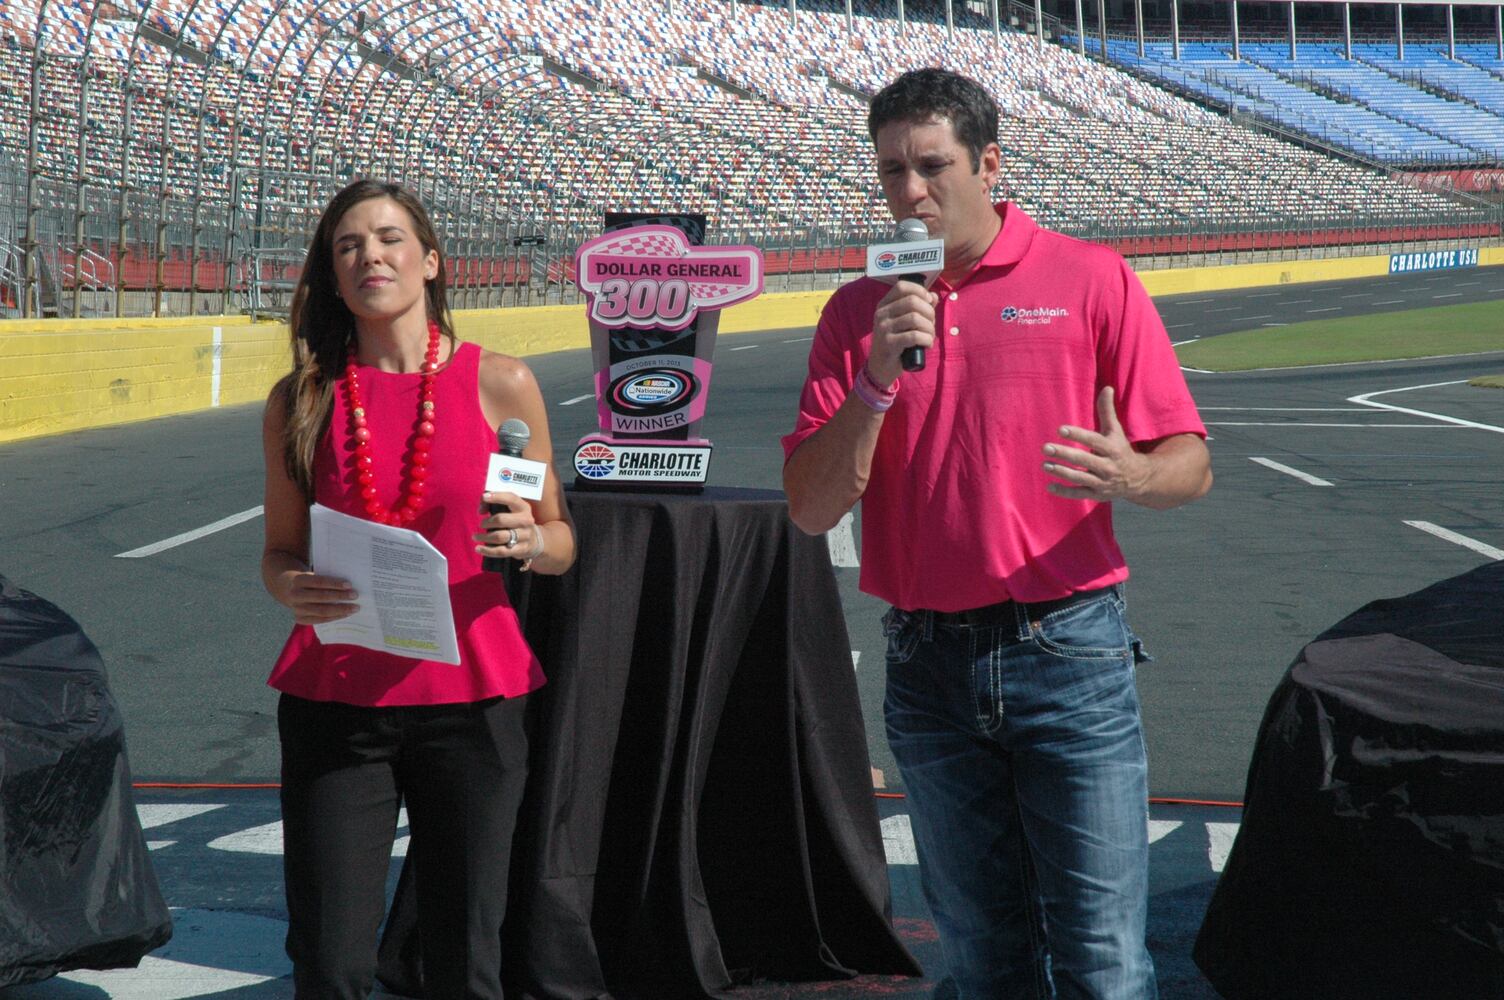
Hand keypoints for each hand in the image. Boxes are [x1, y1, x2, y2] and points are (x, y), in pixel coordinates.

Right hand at [278, 571, 357, 624]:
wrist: (289, 589)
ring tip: (354, 607)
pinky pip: (320, 620)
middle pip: (321, 597)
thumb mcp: (313, 574)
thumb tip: (350, 585)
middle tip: (355, 595)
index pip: (318, 582)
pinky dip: (334, 617)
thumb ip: (327, 577)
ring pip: (321, 611)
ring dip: (340, 609)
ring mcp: (296, 609)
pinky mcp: (300, 619)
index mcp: (298, 580)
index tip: (349, 584)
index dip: (334, 584)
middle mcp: (295, 595)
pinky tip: (345, 614)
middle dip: (340, 596)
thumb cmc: (310, 580)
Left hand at [476, 491, 540, 560]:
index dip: (497, 496)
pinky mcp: (521, 549)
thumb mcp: (511, 510)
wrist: (534, 540)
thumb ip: (492, 505)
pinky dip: (487, 550)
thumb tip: (481, 510)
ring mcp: (525, 536)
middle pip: (501, 520)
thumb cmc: (515, 521)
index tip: (484, 497)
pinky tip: (478, 548)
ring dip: (484, 537)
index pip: (511, 498)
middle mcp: (526, 520)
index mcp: (524, 508)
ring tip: (476, 537)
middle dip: (487, 522)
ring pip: (500, 537)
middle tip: (481, 524)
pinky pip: (501, 551)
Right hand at [867, 280, 936, 387]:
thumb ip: (919, 308)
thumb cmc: (896, 342)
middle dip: (929, 312)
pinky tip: (927, 344)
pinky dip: (927, 340)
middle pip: (912, 301)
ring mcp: (883, 328)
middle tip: (931, 324)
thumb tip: (933, 296)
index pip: (902, 286)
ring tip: (930, 336)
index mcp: (884, 305)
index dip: (920, 291)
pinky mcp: (889, 343)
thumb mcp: (905, 323)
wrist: (880, 367)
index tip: (929, 302)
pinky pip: (914, 336)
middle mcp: (881, 314)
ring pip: (915, 319)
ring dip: (929, 328)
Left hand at [1042, 387, 1150, 502]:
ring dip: (1062, 472)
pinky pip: (1079, 493)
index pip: (1093, 441)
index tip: (1061, 429)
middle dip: (1065, 454)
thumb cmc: (1121, 449)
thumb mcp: (1115, 431)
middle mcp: (1108, 466)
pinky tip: (1049, 486)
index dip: (1077, 435)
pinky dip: (1064, 492)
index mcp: (1112, 448)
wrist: (1138, 478)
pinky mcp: (1097, 494)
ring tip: (1045, 464)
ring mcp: (1102, 482)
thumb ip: (1107, 411)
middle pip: (1084, 460)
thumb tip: (1107, 388)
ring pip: (1080, 477)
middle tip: (1046, 447)